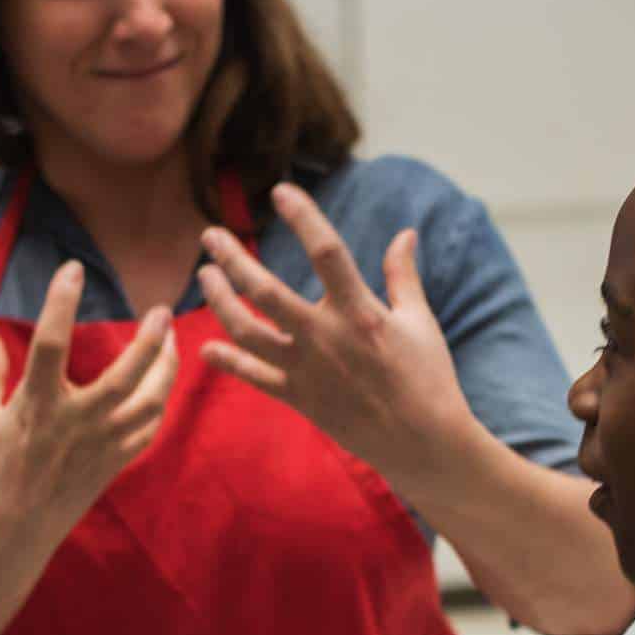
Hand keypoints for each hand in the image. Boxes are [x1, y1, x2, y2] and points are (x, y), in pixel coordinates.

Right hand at [0, 259, 178, 554]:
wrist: (5, 542)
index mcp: (35, 408)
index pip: (51, 342)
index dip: (61, 301)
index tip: (72, 268)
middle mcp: (74, 426)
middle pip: (124, 377)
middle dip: (148, 341)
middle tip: (163, 310)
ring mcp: (99, 450)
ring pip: (147, 406)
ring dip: (165, 372)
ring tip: (172, 343)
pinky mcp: (111, 469)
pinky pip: (146, 433)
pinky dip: (158, 407)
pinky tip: (160, 389)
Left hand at [196, 183, 475, 484]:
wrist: (422, 443)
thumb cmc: (428, 378)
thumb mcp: (420, 322)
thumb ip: (403, 275)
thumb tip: (405, 233)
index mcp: (360, 312)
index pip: (326, 251)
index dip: (303, 216)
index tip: (280, 191)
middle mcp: (326, 337)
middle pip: (265, 290)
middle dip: (232, 259)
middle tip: (210, 236)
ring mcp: (308, 370)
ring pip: (247, 332)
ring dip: (220, 302)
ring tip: (206, 277)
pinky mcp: (300, 398)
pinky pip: (254, 377)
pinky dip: (227, 362)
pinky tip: (205, 348)